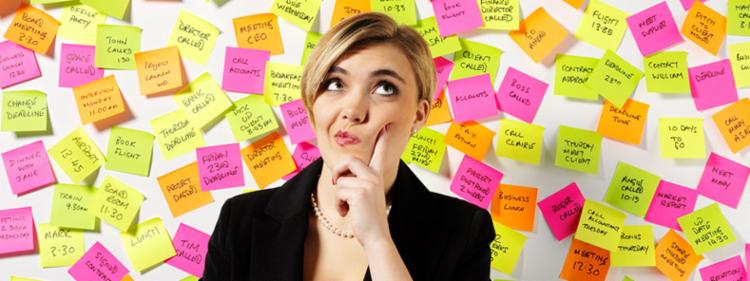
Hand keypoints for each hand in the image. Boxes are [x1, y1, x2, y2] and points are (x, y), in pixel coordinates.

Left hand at [331, 123, 391, 248]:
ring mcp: (368, 184)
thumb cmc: (369, 218)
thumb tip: (341, 178)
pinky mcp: (359, 192)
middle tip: (337, 181)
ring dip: (339, 197)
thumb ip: (360, 183)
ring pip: (341, 181)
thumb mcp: (367, 197)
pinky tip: (347, 213)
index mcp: (377, 176)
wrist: (377, 236)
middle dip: (338, 170)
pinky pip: (339, 192)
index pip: (381, 154)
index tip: (386, 126)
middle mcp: (374, 177)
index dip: (383, 140)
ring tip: (348, 208)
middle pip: (349, 160)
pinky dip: (339, 204)